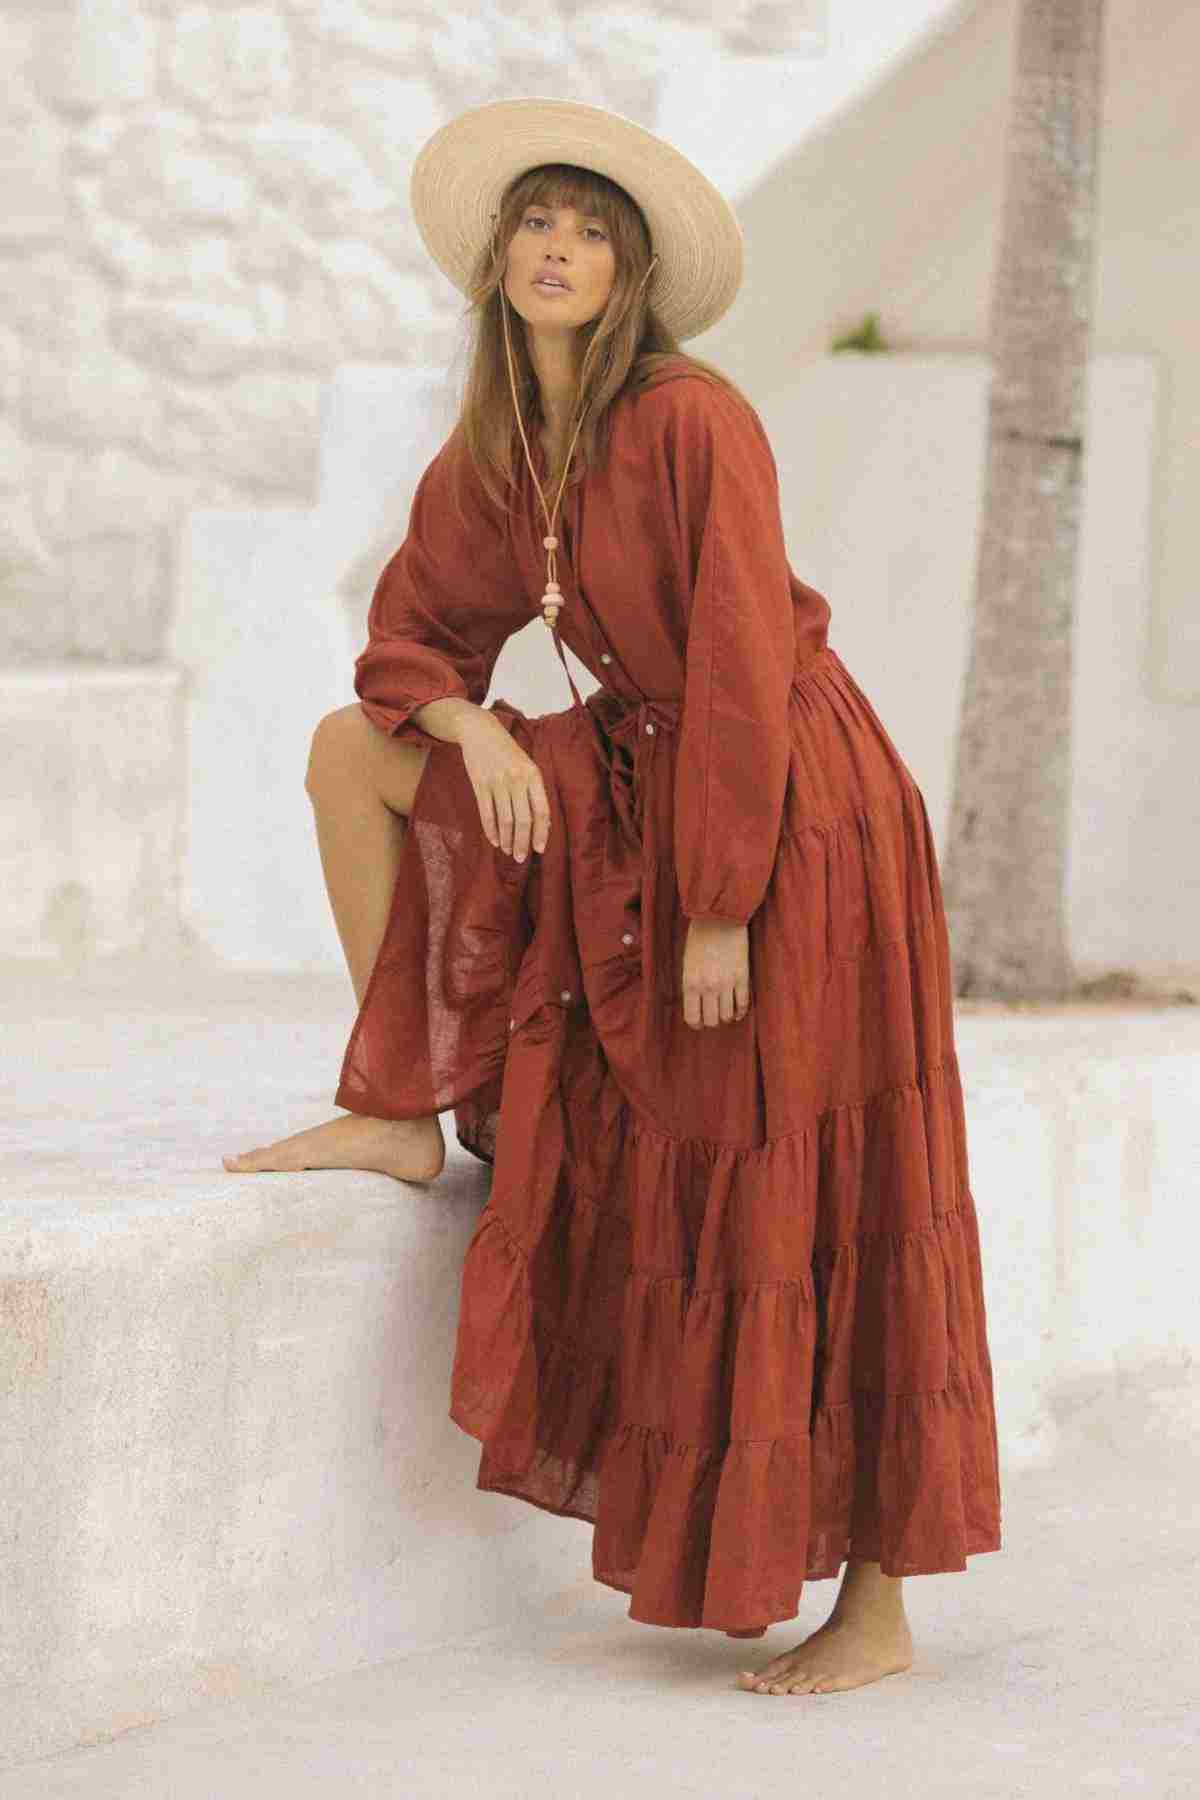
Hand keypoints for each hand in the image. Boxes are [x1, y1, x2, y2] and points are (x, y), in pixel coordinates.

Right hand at [458, 711, 550, 862]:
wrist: (480, 731)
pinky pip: (487, 813)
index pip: (541, 811)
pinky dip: (491, 830)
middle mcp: (517, 779)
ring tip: (508, 851)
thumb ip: (535, 792)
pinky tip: (494, 841)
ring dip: (507, 840)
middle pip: (523, 820)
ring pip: (505, 820)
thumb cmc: (508, 752)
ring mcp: (497, 782)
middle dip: (522, 843)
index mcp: (533, 775)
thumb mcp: (527, 766)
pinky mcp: (480, 784)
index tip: (540, 849)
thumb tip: (545, 824)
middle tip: (520, 858)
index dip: (541, 833)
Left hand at [681, 918, 750, 1028]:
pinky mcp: (743, 977)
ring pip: (727, 1016)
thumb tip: (697, 1004)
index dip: (696, 1023)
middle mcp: (708, 987)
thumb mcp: (688, 962)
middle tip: (713, 1016)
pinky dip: (741, 1011)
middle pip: (711, 1020)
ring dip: (726, 1017)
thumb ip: (691, 984)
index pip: (692, 1017)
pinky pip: (743, 1004)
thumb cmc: (700, 937)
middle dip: (712, 1021)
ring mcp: (727, 983)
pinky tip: (738, 1010)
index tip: (699, 1022)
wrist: (720, 918)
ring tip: (726, 1012)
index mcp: (690, 982)